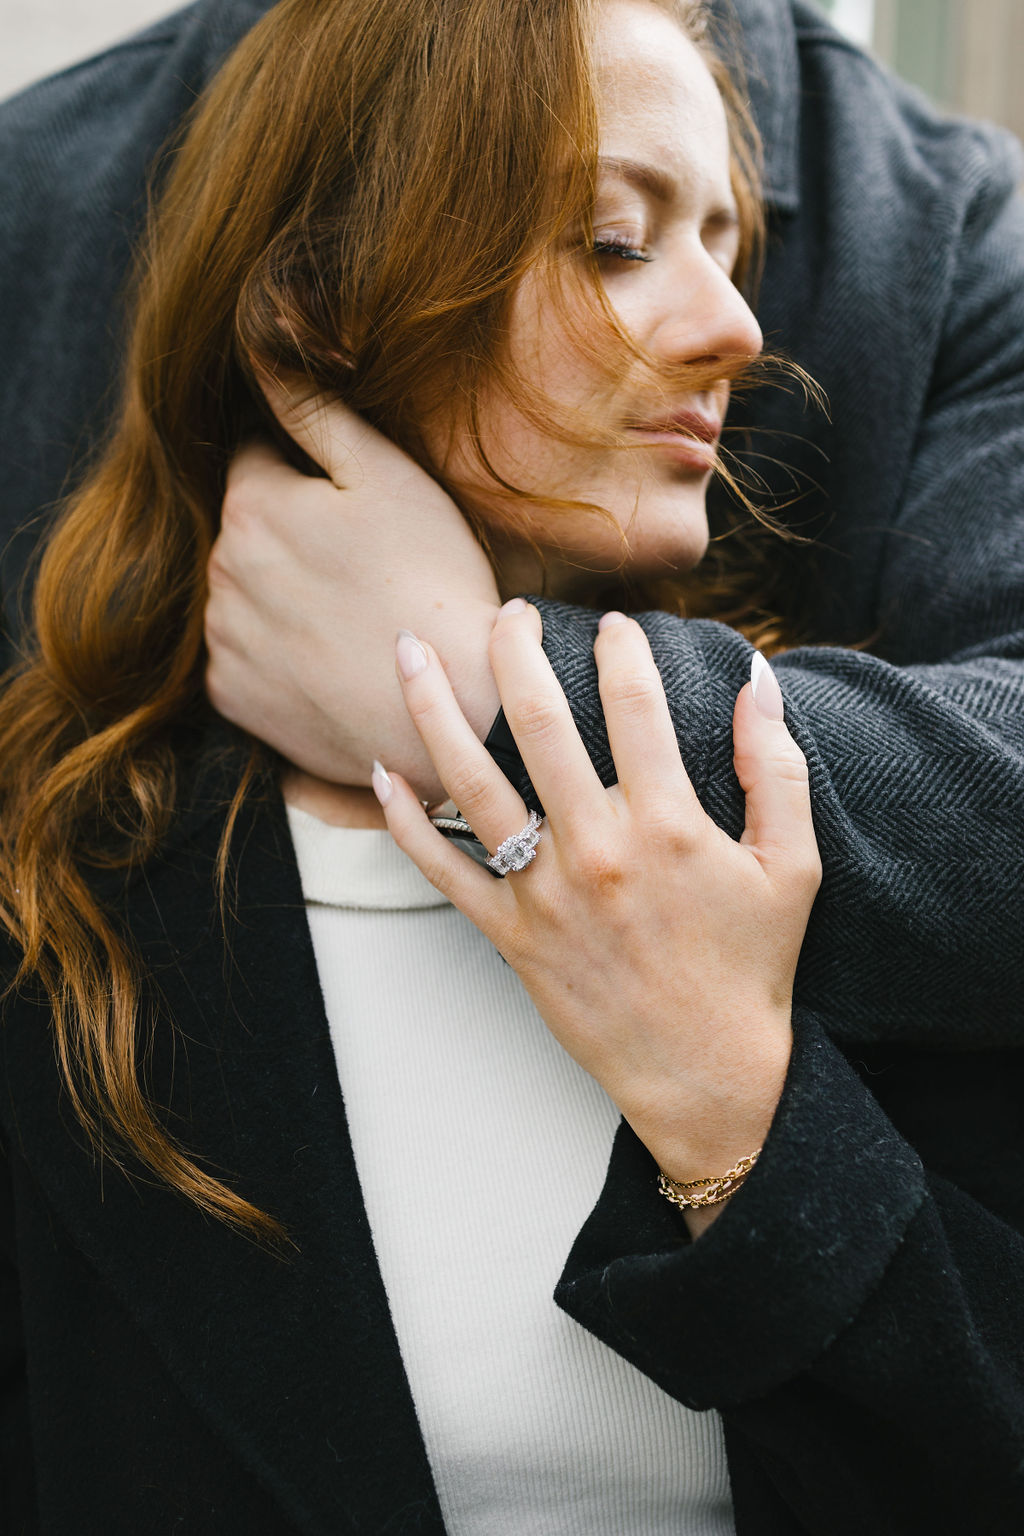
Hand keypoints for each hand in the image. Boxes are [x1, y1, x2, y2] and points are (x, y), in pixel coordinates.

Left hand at [205, 385, 500, 795]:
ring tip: (350, 616)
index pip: (256, 457)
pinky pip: (245, 658)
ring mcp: (223, 640)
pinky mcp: (235, 698)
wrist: (451, 707)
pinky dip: (276, 655)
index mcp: (252, 505)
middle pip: (248, 530)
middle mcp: (220, 571)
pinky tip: (329, 659)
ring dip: (280, 595)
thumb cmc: (432, 579)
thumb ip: (313, 409)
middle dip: (290, 535)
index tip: (353, 506)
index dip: (308, 473)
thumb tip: (262, 346)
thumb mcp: (386, 474)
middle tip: (364, 566)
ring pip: (244, 593)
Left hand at [373, 601, 820, 1230]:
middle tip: (504, 612)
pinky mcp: (509, 934)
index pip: (635, 706)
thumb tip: (759, 681)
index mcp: (668, 825)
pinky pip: (442, 870)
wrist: (705, 1075)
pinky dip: (405, 823)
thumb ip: (776, 770)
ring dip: (434, 711)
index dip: (622, 650)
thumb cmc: (749, 967)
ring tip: (409, 651)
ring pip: (472, 784)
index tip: (613, 624)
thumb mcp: (793, 867)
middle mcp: (596, 850)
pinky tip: (381, 773)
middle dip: (514, 652)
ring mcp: (543, 893)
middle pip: (540, 724)